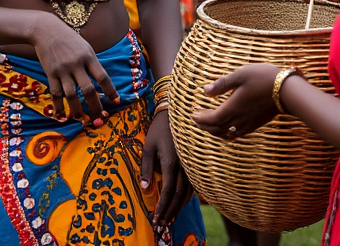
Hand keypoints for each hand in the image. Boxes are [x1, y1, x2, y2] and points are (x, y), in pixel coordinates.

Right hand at [30, 13, 119, 123]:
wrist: (45, 30)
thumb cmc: (69, 39)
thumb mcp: (85, 47)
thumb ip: (92, 63)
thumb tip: (101, 83)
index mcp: (88, 56)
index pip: (102, 77)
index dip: (110, 91)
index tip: (116, 101)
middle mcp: (76, 64)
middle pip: (88, 89)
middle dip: (95, 106)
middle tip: (99, 117)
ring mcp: (62, 69)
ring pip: (71, 95)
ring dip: (76, 109)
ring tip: (80, 119)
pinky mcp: (50, 73)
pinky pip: (55, 93)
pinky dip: (58, 106)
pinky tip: (61, 115)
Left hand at [140, 110, 191, 229]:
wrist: (175, 114)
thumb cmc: (158, 130)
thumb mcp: (147, 146)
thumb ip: (146, 168)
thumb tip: (145, 189)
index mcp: (171, 163)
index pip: (167, 191)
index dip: (162, 207)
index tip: (156, 218)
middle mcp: (184, 167)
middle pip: (179, 196)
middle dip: (170, 212)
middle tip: (162, 225)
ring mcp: (191, 165)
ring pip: (188, 192)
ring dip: (179, 207)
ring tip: (170, 218)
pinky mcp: (193, 163)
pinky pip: (192, 185)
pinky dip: (186, 197)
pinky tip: (179, 203)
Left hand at [192, 63, 281, 139]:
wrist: (288, 91)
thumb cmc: (263, 78)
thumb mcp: (240, 74)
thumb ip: (221, 84)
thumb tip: (205, 91)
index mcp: (233, 107)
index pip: (212, 119)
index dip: (200, 118)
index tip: (193, 113)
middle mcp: (239, 119)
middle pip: (217, 129)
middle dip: (204, 125)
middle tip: (196, 117)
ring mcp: (248, 124)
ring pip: (226, 133)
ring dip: (214, 130)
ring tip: (207, 122)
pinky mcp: (255, 125)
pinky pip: (236, 134)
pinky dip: (226, 132)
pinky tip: (225, 125)